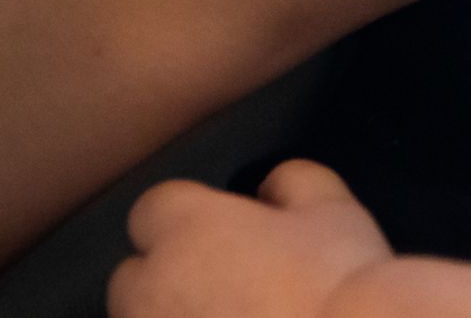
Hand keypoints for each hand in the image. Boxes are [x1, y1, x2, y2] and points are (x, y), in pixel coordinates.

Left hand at [109, 161, 389, 317]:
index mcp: (188, 229)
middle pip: (131, 277)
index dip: (187, 218)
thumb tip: (270, 189)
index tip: (223, 232)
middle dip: (166, 277)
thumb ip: (294, 181)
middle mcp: (153, 289)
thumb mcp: (334, 209)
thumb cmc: (338, 281)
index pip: (153, 208)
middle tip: (224, 287)